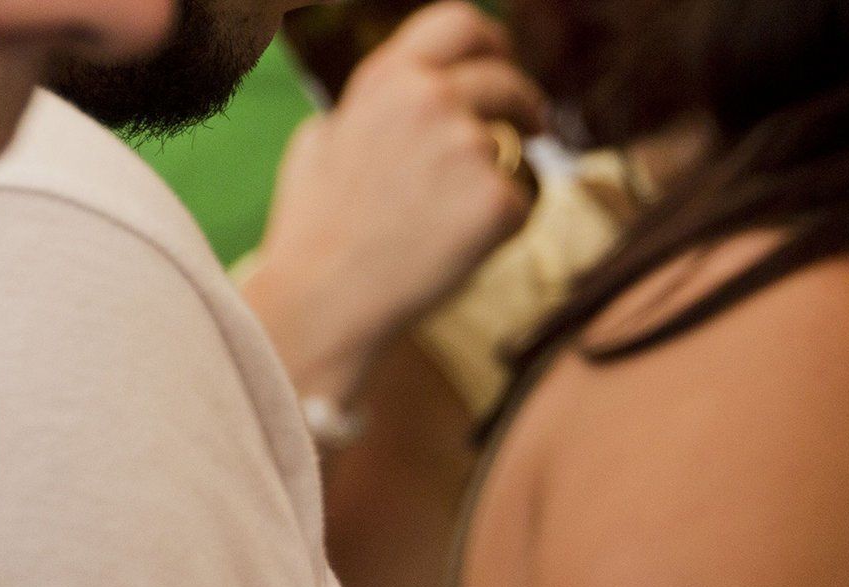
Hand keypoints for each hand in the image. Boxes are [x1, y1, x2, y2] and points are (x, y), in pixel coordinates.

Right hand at [238, 1, 545, 404]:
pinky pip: (522, 205)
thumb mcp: (323, 139)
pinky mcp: (497, 200)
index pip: (460, 23)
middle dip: (524, 105)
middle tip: (533, 127)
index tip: (504, 60)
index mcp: (389, 76)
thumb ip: (368, 109)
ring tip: (451, 220)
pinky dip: (502, 228)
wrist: (325, 297)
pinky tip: (456, 250)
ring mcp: (469, 147)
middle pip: (506, 81)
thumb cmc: (315, 230)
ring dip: (501, 176)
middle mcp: (432, 98)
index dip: (491, 41)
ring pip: (516, 150)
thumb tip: (391, 103)